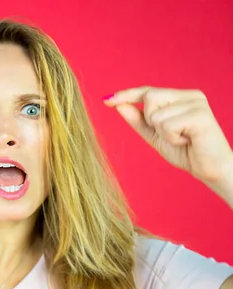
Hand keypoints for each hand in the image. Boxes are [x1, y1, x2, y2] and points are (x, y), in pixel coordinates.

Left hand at [104, 86, 232, 184]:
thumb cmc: (185, 152)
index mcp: (180, 97)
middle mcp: (190, 95)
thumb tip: (118, 105)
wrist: (209, 170)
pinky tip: (187, 141)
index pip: (148, 91)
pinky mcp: (200, 115)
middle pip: (149, 97)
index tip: (107, 100)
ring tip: (181, 139)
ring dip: (163, 133)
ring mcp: (196, 103)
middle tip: (171, 135)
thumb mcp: (155, 135)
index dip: (127, 94)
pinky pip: (167, 124)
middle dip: (151, 120)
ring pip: (156, 114)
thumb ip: (138, 120)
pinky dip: (172, 138)